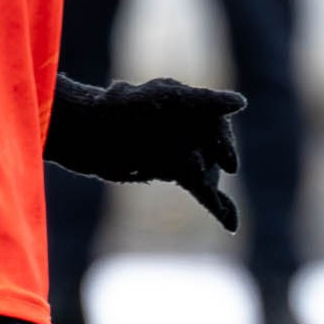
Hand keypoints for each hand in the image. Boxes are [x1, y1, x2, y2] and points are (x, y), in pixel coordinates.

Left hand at [45, 75, 243, 227]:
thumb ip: (205, 101)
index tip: (230, 166)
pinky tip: (231, 223)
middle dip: (214, 164)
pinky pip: (201, 191)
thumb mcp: (166, 99)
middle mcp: (184, 129)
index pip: (217, 125)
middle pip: (214, 151)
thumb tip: (240, 103)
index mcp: (186, 107)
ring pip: (208, 173)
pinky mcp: (167, 173)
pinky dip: (218, 206)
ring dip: (211, 186)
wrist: (83, 133)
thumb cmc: (121, 108)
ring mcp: (176, 152)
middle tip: (207, 177)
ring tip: (203, 190)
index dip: (225, 144)